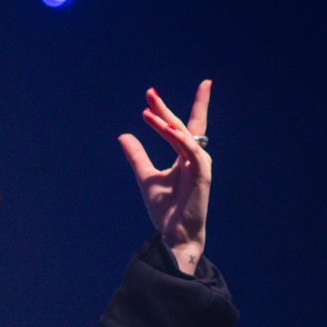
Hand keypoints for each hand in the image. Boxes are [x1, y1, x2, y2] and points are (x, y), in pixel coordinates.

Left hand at [119, 80, 211, 275]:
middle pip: (182, 125)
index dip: (171, 108)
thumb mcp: (146, 177)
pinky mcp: (202, 175)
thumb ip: (137, 156)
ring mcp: (200, 165)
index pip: (184, 125)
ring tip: (149, 111)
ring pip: (184, 136)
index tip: (155, 91)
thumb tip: (123, 135)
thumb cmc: (166, 210)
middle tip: (149, 92)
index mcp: (185, 157)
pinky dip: (179, 138)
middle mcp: (195, 157)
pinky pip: (190, 151)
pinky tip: (167, 129)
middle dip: (165, 108)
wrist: (175, 235)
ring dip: (166, 122)